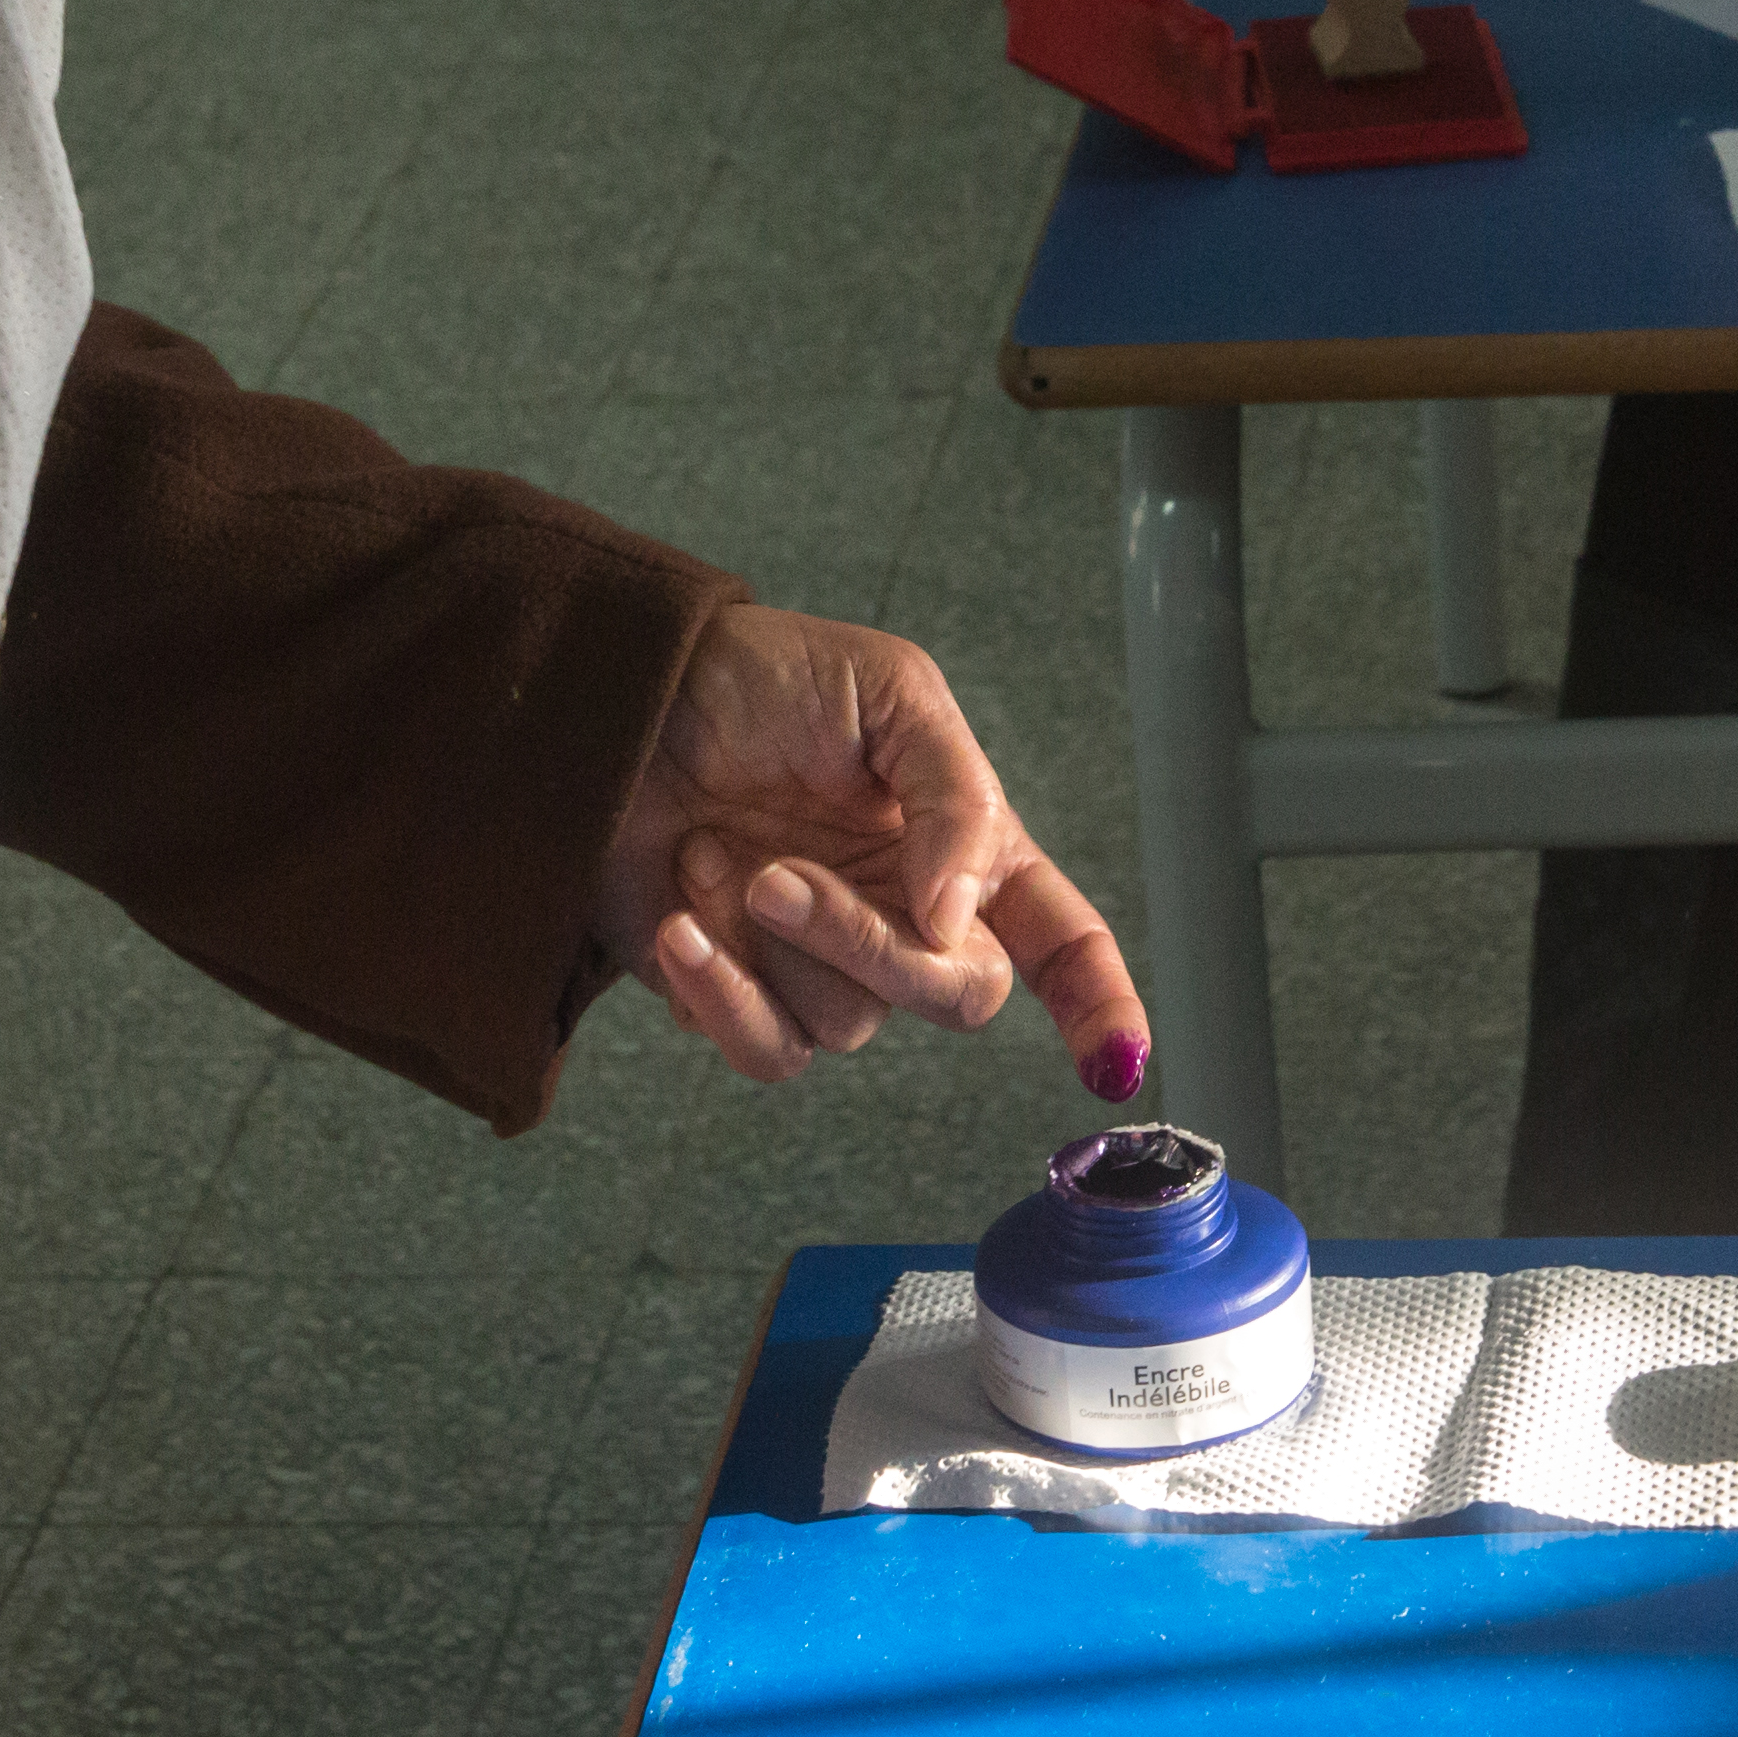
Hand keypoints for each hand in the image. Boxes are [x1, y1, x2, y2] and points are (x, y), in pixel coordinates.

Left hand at [600, 604, 1147, 1094]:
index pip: (1057, 938)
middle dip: (870, 947)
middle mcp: (906, 915)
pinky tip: (678, 922)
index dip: (1098, 1000)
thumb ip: (955, 798)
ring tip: (710, 859)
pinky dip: (720, 994)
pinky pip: (764, 1047)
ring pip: (847, 1025)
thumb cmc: (759, 677)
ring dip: (774, 948)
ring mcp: (822, 961)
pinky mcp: (740, 991)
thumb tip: (953, 919)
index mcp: (964, 844)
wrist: (620, 699)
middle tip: (781, 877)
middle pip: (953, 993)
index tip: (1117, 1059)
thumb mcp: (889, 692)